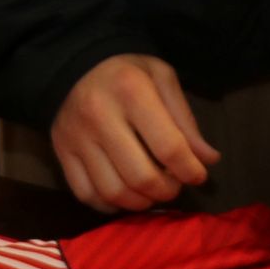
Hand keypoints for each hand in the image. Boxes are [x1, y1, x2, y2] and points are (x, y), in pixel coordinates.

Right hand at [51, 54, 220, 211]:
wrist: (75, 64)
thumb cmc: (127, 72)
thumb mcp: (162, 78)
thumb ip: (185, 120)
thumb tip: (208, 159)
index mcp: (130, 91)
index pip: (168, 147)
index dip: (190, 170)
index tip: (198, 175)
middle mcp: (99, 115)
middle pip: (140, 177)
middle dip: (167, 191)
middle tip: (174, 185)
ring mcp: (76, 137)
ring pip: (113, 192)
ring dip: (141, 202)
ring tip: (152, 191)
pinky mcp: (61, 152)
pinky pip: (86, 195)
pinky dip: (110, 205)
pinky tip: (125, 193)